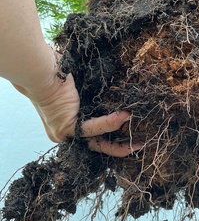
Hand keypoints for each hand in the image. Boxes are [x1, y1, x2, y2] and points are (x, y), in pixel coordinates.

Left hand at [14, 49, 141, 156]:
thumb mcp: (77, 89)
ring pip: (97, 141)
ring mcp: (65, 133)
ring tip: (137, 139)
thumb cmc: (55, 74)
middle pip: (96, 145)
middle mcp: (64, 133)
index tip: (127, 133)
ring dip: (120, 141)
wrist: (39, 72)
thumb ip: (91, 97)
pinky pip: (94, 127)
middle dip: (119, 148)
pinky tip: (125, 117)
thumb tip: (111, 89)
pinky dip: (111, 122)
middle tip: (137, 145)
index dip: (111, 136)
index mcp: (65, 124)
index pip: (91, 136)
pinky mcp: (68, 127)